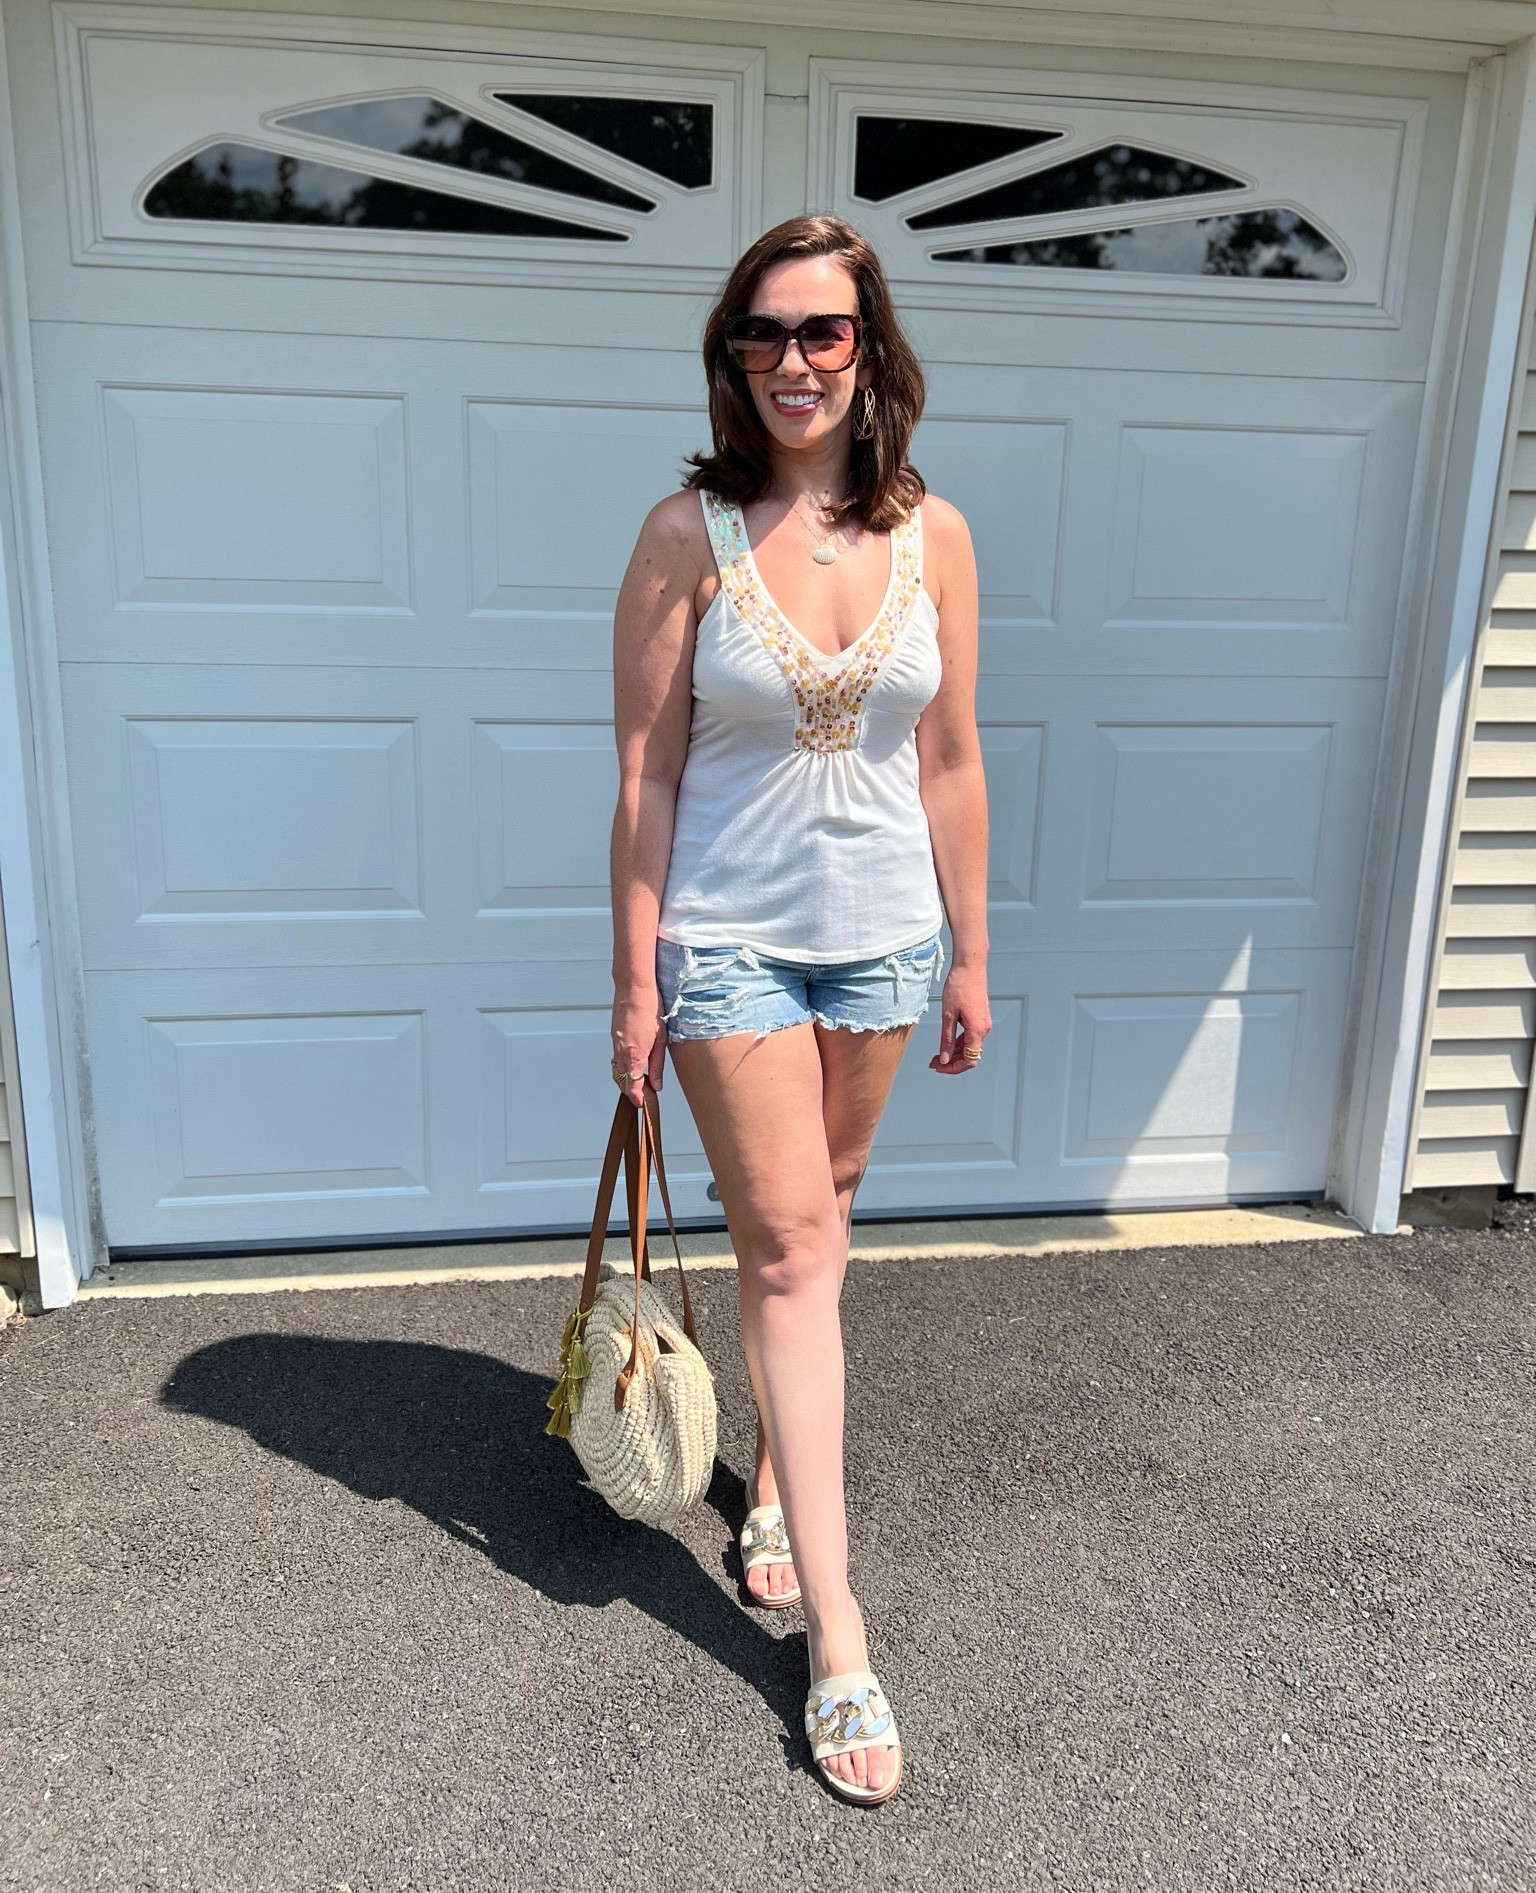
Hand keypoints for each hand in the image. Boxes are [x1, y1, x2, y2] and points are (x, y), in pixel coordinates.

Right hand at [612, 988, 666, 1105]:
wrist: (633, 988)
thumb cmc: (650, 1008)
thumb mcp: (661, 1040)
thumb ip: (657, 1065)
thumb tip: (656, 1084)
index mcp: (634, 1056)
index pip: (632, 1087)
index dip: (638, 1098)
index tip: (644, 1103)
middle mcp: (621, 1053)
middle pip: (621, 1082)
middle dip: (631, 1091)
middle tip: (643, 1095)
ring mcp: (615, 1045)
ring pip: (616, 1071)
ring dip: (625, 1080)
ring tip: (639, 1081)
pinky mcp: (613, 1037)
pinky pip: (615, 1059)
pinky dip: (622, 1067)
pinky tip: (633, 1064)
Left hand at [930, 963, 990, 1074]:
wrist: (969, 966)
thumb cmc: (959, 986)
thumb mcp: (948, 1015)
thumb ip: (946, 1039)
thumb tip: (944, 1058)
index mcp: (977, 1030)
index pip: (969, 1060)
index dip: (953, 1068)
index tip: (939, 1067)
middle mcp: (983, 1029)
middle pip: (969, 1055)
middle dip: (951, 1062)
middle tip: (933, 1063)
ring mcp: (982, 1023)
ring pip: (968, 1047)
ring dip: (953, 1053)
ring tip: (935, 1055)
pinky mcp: (979, 1018)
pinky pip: (969, 1036)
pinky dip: (957, 1043)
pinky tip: (945, 1044)